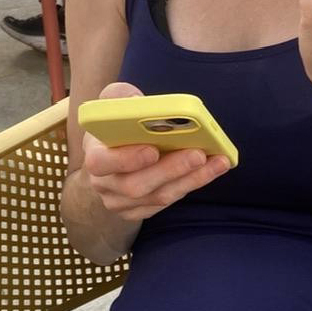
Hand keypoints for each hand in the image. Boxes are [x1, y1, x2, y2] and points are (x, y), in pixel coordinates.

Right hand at [82, 82, 230, 221]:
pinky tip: (212, 169)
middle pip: (135, 185)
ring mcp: (120, 202)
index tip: (153, 149)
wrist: (114, 153)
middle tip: (198, 154)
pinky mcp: (140, 210)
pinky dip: (192, 184)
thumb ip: (123, 99)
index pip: (101, 162)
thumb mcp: (114, 102)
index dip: (127, 159)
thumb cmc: (117, 123)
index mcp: (94, 155)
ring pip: (157, 196)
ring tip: (217, 161)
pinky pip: (168, 201)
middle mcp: (104, 184)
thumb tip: (142, 104)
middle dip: (170, 169)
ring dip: (191, 179)